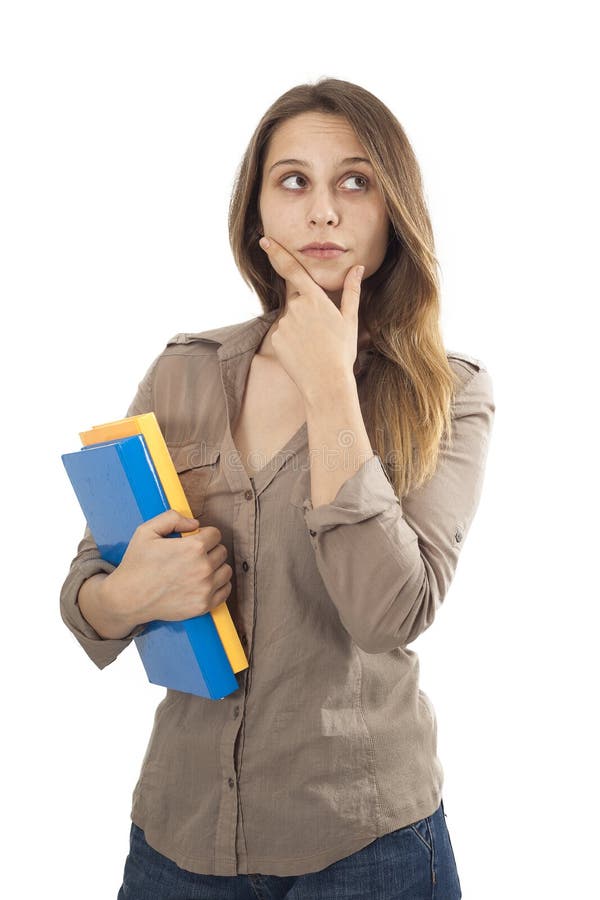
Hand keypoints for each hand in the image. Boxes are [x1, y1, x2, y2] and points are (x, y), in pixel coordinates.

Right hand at [101, 510, 233, 627]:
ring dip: (216, 567)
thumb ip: (172, 518)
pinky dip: (219, 585)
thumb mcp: (147, 531)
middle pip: (222, 551)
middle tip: (193, 555)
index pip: (215, 534)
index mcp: (193, 547)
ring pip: (226, 570)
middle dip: (210, 550)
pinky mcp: (204, 605)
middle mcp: (203, 568)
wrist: (128, 598)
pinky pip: (225, 591)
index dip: (204, 535)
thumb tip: (195, 524)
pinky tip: (204, 583)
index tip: (194, 540)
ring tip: (199, 568)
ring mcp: (205, 588)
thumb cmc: (136, 564)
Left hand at [258, 236, 364, 399]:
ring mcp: (284, 324)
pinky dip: (291, 342)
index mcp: (315, 299)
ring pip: (290, 320)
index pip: (293, 269)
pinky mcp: (276, 339)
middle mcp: (296, 307)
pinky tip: (303, 354)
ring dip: (300, 329)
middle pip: (297, 301)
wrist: (326, 383)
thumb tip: (357, 268)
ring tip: (314, 347)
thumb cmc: (341, 352)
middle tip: (321, 335)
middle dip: (306, 313)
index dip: (277, 253)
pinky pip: (283, 335)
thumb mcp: (350, 320)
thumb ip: (351, 291)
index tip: (265, 241)